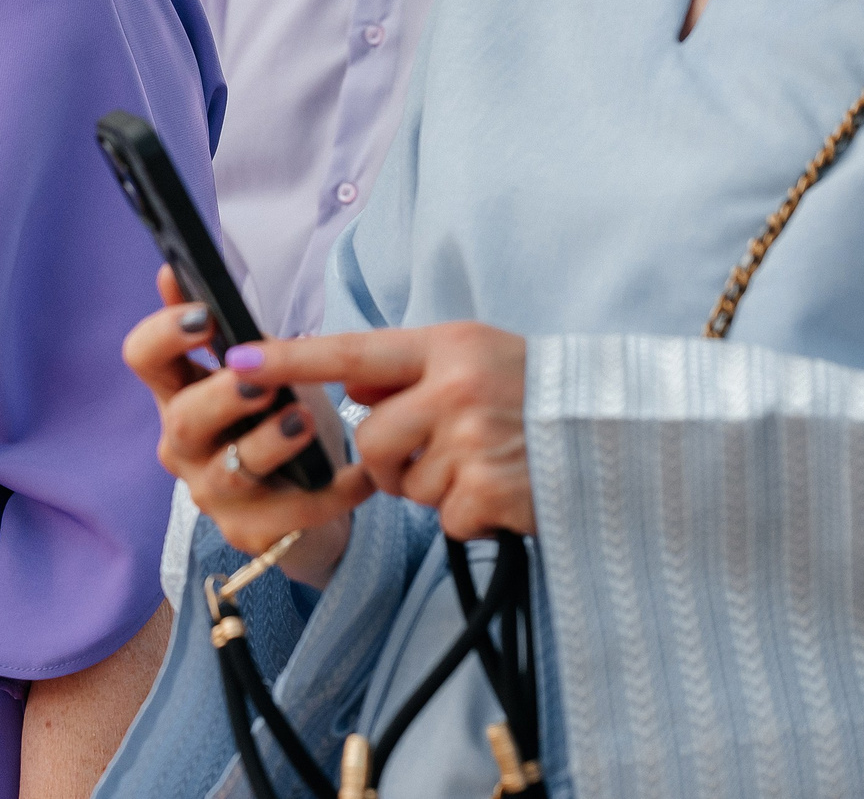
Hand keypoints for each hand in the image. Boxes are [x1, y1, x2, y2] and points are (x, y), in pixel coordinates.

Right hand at [121, 267, 370, 586]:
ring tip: (306, 421)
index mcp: (178, 394)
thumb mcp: (260, 367)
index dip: (165, 334)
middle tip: (260, 381)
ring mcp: (212, 492)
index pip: (143, 358)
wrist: (308, 497)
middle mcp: (183, 445)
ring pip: (230, 471)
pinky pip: (291, 512)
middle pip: (183, 421)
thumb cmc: (276, 420)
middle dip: (222, 397)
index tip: (205, 316)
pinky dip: (330, 491)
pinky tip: (363, 475)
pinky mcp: (250, 531)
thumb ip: (227, 327)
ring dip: (268, 445)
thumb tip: (175, 269)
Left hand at [224, 321, 532, 539]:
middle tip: (441, 450)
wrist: (627, 437)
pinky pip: (443, 516)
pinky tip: (505, 492)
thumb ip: (406, 367)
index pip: (350, 350)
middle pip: (370, 438)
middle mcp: (456, 388)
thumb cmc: (539, 394)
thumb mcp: (476, 357)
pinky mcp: (490, 493)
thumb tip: (345, 378)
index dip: (288, 360)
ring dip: (433, 487)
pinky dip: (467, 515)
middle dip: (391, 458)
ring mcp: (473, 442)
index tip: (236, 361)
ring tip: (484, 465)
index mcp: (448, 346)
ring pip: (404, 483)